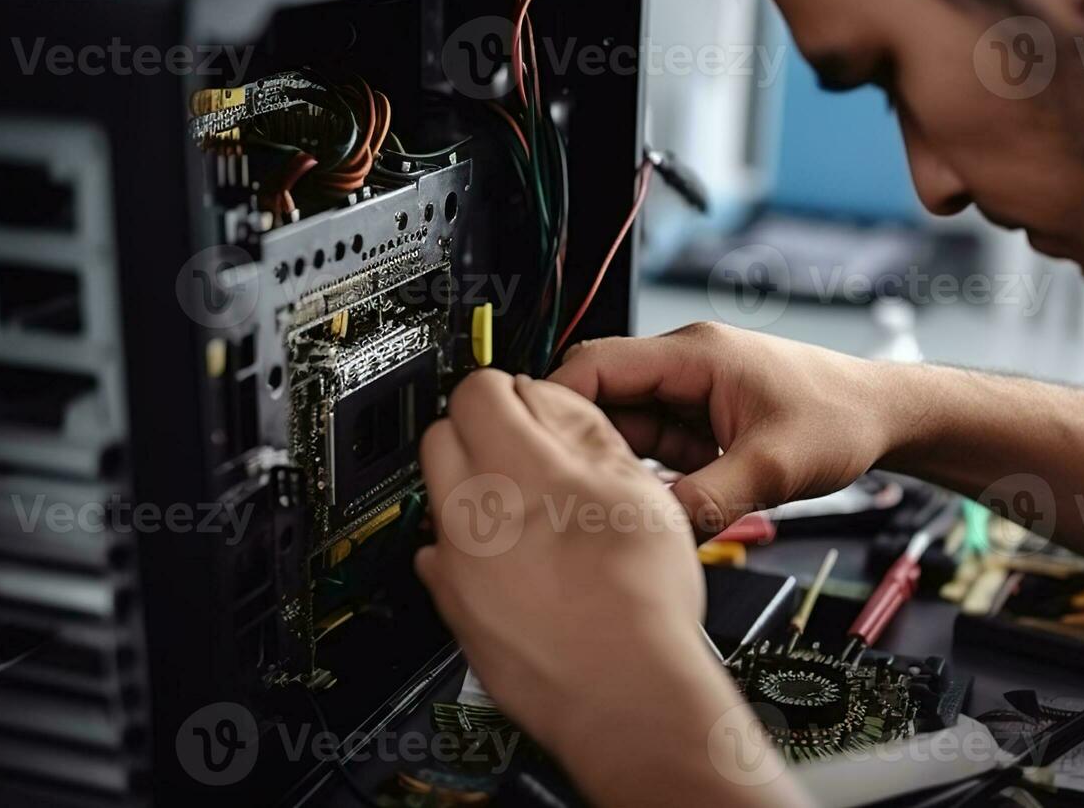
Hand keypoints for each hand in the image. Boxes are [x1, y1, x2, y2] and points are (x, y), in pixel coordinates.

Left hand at [415, 370, 803, 806]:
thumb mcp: (637, 486)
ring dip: (478, 489)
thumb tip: (548, 399)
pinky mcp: (453, 609)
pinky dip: (472, 549)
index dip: (511, 389)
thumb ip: (582, 429)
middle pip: (444, 435)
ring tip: (538, 513)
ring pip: (443, 495)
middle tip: (533, 453)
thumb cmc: (640, 601)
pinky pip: (443, 555)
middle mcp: (469, 513)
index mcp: (515, 470)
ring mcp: (454, 565)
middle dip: (482, 431)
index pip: (476, 388)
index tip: (531, 403)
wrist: (627, 696)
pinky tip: (523, 564)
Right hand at [550, 322, 903, 538]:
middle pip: (601, 398)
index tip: (532, 449)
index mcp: (693, 353)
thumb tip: (655, 532)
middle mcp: (685, 366)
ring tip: (604, 504)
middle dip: (581, 444)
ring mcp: (691, 394)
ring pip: (624, 428)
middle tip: (564, 492)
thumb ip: (710, 500)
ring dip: (616, 464)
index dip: (555, 404)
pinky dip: (644, 474)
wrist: (886, 418)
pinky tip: (641, 505)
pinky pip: (653, 446)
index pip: (596, 365)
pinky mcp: (701, 422)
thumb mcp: (773, 468)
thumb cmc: (842, 419)